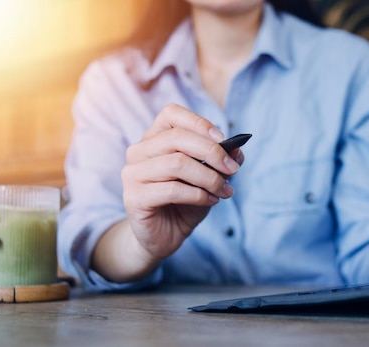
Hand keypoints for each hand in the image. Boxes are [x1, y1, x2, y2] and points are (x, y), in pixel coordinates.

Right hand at [121, 104, 243, 267]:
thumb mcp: (208, 177)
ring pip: (177, 163)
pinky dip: (199, 195)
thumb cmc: (185, 202)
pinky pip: (172, 189)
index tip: (225, 141)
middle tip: (233, 169)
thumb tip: (236, 149)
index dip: (200, 123)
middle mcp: (139, 151)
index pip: (172, 114)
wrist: (164, 237)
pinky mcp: (134, 197)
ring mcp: (133, 173)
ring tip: (225, 191)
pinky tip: (211, 201)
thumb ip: (220, 160)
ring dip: (209, 177)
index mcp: (154, 138)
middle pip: (177, 138)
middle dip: (212, 152)